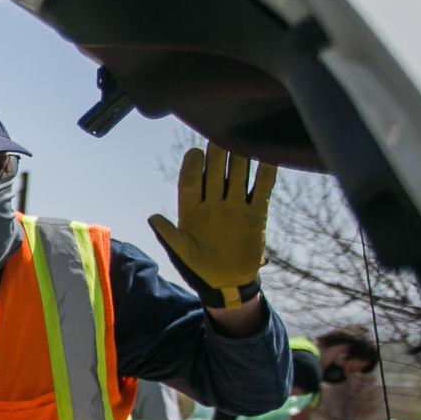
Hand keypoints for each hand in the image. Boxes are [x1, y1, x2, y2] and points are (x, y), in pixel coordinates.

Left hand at [148, 141, 275, 311]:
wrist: (227, 283)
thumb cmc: (198, 270)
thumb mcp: (181, 253)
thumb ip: (169, 235)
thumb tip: (152, 217)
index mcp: (192, 211)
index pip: (191, 183)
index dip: (192, 168)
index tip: (194, 152)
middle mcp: (213, 204)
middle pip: (216, 174)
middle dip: (217, 156)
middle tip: (219, 136)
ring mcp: (235, 206)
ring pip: (238, 176)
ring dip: (240, 158)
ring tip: (242, 139)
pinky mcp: (256, 213)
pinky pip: (261, 189)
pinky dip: (266, 173)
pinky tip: (268, 155)